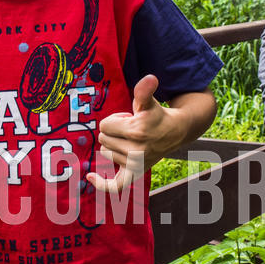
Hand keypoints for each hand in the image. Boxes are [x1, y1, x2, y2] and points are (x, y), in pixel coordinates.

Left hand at [86, 74, 181, 193]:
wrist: (174, 132)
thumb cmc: (156, 115)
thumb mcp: (148, 101)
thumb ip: (144, 90)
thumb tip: (150, 78)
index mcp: (136, 131)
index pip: (104, 126)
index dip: (114, 120)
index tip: (128, 119)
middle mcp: (135, 151)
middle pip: (103, 139)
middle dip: (113, 132)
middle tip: (131, 130)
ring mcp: (135, 164)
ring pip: (105, 152)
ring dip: (114, 145)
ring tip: (132, 140)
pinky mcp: (135, 174)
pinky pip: (115, 185)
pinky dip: (101, 183)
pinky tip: (89, 177)